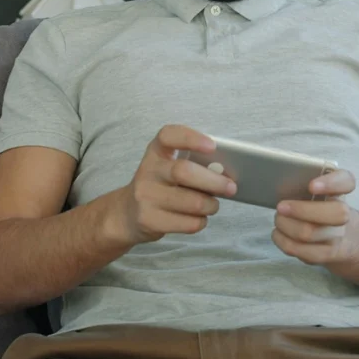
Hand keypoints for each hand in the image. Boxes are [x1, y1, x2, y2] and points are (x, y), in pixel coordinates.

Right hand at [113, 125, 236, 245]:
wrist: (128, 214)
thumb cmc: (160, 187)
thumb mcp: (168, 168)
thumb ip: (192, 165)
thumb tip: (226, 174)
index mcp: (156, 151)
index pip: (169, 136)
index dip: (191, 138)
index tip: (212, 146)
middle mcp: (148, 171)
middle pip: (184, 172)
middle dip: (214, 181)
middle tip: (231, 187)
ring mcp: (145, 196)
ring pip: (192, 202)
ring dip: (211, 205)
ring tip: (213, 205)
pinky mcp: (149, 220)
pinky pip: (188, 223)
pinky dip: (201, 221)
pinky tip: (198, 218)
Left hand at [272, 169, 356, 265]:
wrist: (342, 237)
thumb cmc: (320, 207)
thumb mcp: (318, 192)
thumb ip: (304, 182)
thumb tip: (280, 183)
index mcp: (341, 191)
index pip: (346, 181)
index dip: (331, 183)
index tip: (311, 185)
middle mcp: (344, 214)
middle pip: (335, 213)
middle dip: (302, 210)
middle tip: (281, 206)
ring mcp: (336, 236)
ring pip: (311, 233)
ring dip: (286, 225)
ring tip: (279, 219)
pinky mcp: (325, 254)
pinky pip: (302, 251)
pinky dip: (283, 240)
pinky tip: (277, 233)